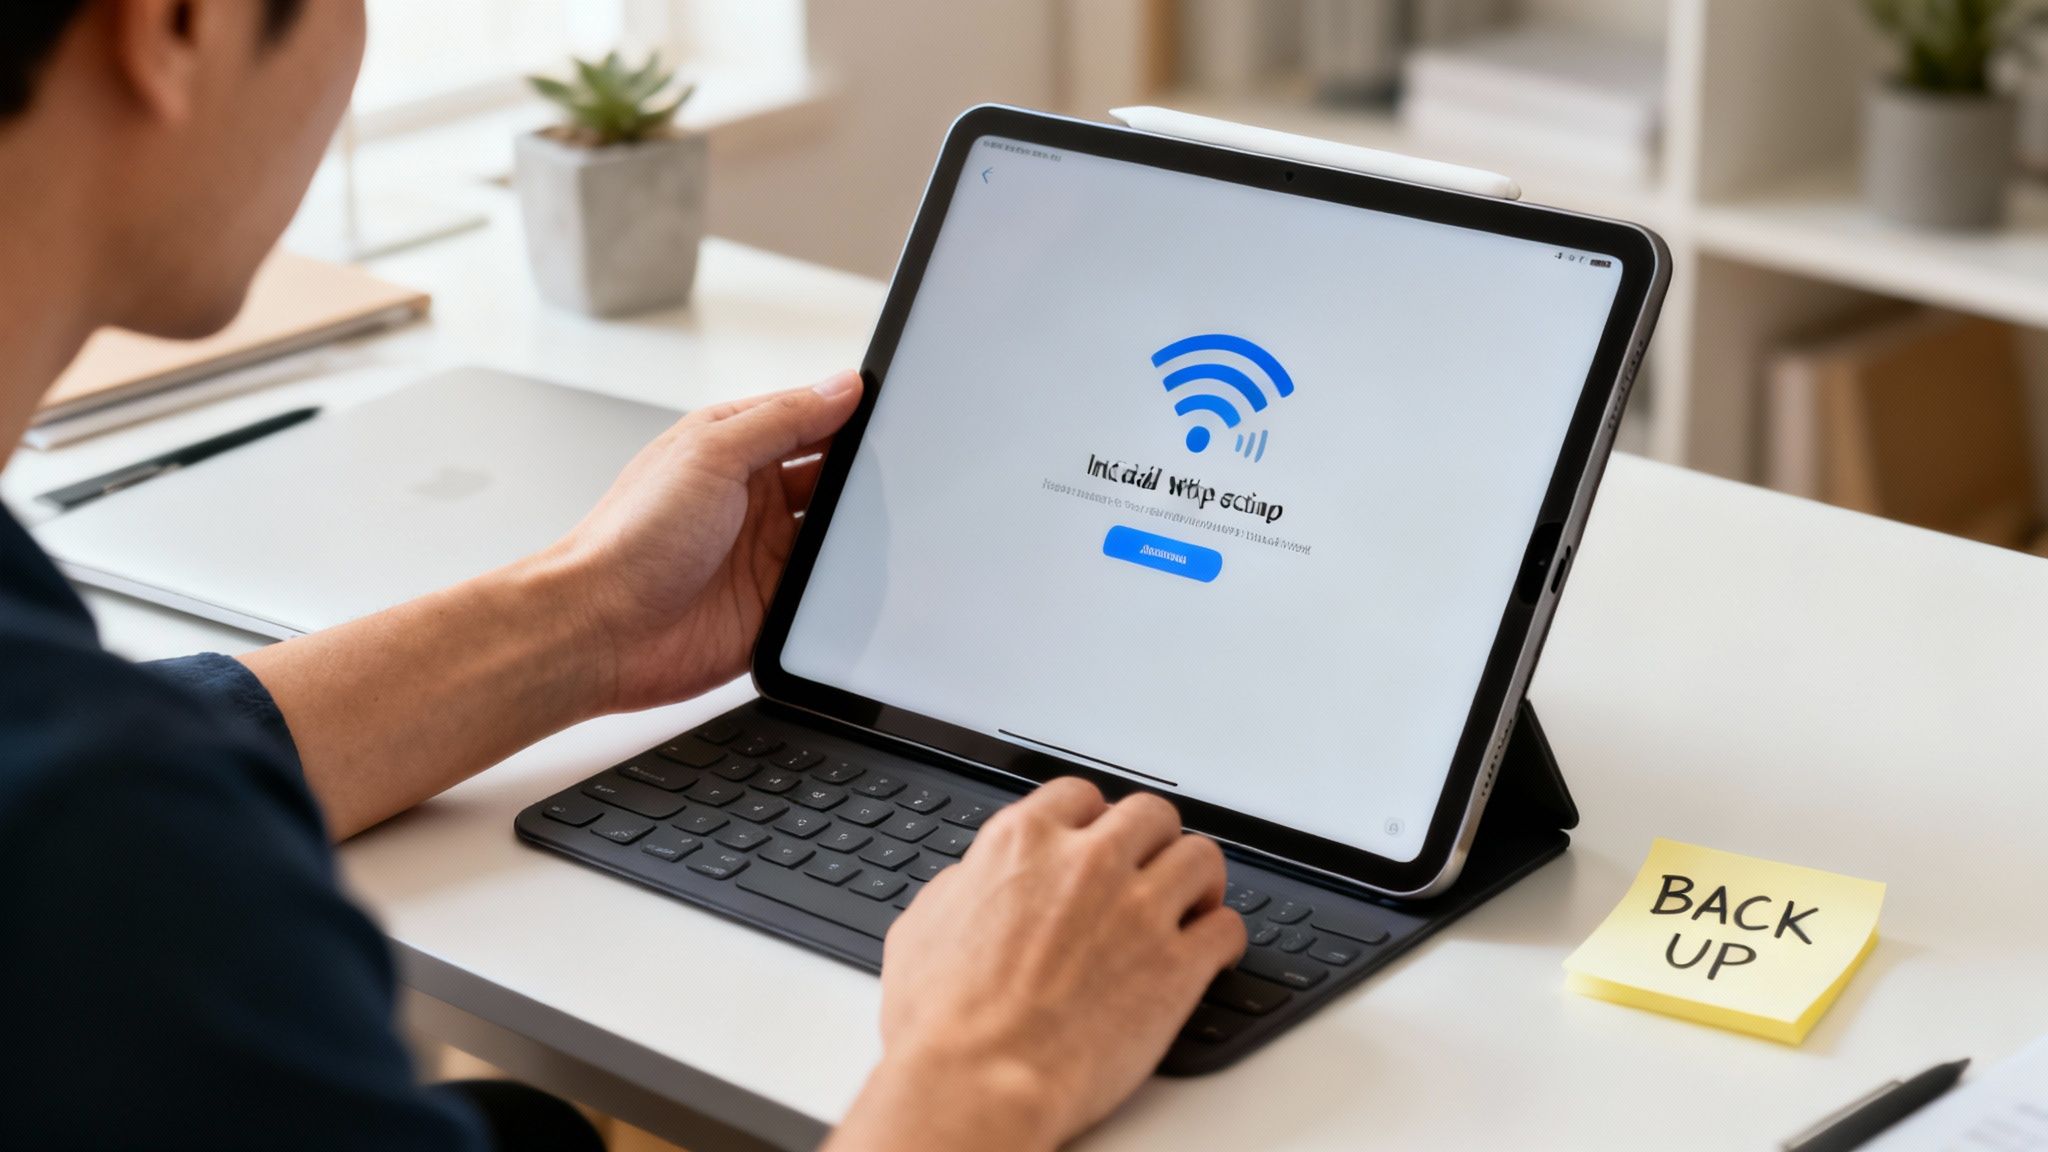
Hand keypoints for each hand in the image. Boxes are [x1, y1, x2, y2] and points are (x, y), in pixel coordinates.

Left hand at [538, 371, 862, 714]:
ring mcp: (765, 553)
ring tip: (880, 524)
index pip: (807, 419)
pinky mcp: (775, 605)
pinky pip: (827, 591)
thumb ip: (782, 419)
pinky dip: (846, 585)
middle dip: (861, 474)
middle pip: (830, 476)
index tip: (891, 411)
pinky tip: (858, 576)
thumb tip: (840, 387)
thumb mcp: (711, 454)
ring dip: (856, 530)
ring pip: (836, 534)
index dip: (848, 413)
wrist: (601, 630)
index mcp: (732, 449)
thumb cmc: (631, 538)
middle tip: (898, 470)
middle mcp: (751, 498)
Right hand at [829, 780, 1246, 1151]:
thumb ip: (964, 886)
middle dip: (1152, 840)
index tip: (1097, 837)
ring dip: (1198, 878)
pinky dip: (1224, 937)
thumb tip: (977, 882)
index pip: (1079, 795)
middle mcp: (1087, 864)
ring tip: (1191, 902)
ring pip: (1201, 857)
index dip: (1092, 818)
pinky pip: (1227, 928)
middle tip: (1149, 866)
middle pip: (1150, 814)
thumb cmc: (941, 1023)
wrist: (978, 1081)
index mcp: (1022, 843)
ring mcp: (1138, 911)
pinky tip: (1213, 950)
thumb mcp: (923, 927)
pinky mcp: (1177, 966)